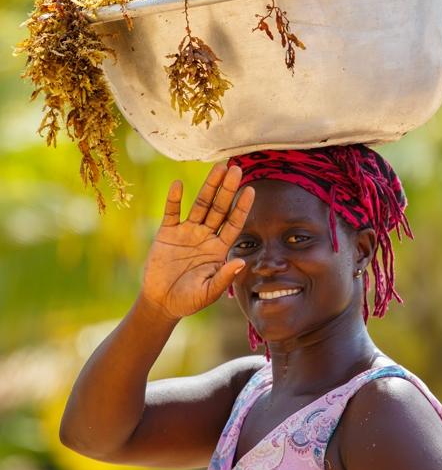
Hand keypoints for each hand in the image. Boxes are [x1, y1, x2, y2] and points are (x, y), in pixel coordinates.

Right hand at [140, 163, 254, 320]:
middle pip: (219, 208)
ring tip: (218, 167)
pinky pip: (172, 213)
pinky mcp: (167, 233)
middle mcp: (206, 236)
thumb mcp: (209, 292)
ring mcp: (187, 232)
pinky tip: (178, 184)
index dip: (242, 207)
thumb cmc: (189, 300)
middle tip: (237, 168)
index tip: (251, 190)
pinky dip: (174, 199)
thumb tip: (241, 262)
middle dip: (228, 189)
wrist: (162, 302)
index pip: (234, 223)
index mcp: (219, 249)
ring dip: (209, 186)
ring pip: (200, 205)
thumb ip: (224, 277)